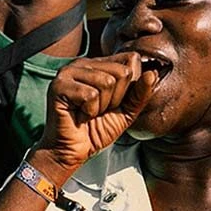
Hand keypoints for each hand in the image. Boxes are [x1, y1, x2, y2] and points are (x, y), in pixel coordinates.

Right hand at [38, 54, 159, 172]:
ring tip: (89, 112)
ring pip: (107, 82)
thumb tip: (152, 73)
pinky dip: (90, 111)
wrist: (73, 151)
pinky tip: (79, 114)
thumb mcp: (127, 111)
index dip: (130, 87)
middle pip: (122, 72)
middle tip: (99, 110)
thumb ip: (140, 92)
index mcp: (99, 64)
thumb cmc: (97, 130)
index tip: (114, 102)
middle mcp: (83, 63)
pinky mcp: (59, 85)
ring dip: (102, 106)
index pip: (131, 60)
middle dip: (116, 99)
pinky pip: (90, 95)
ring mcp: (68, 72)